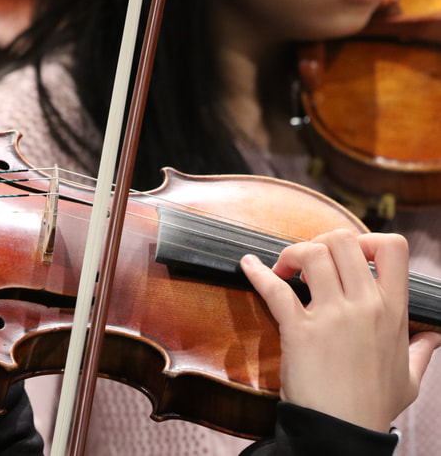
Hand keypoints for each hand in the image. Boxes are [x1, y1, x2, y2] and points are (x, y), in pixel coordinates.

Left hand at [241, 230, 440, 431]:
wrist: (342, 433)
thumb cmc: (372, 406)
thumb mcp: (409, 378)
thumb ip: (421, 351)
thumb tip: (434, 336)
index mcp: (393, 311)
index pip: (392, 247)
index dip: (366, 238)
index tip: (349, 253)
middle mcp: (365, 306)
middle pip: (342, 240)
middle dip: (320, 241)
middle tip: (307, 261)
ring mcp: (332, 316)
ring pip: (312, 254)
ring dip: (292, 254)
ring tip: (285, 270)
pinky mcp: (299, 329)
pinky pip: (275, 289)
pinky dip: (256, 272)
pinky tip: (248, 265)